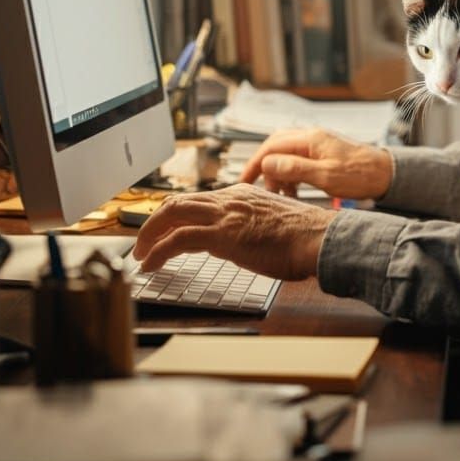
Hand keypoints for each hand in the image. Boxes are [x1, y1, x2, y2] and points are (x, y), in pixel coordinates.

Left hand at [132, 184, 335, 277]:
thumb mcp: (274, 224)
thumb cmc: (306, 238)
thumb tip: (247, 241)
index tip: (167, 230)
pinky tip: (149, 266)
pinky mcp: (222, 235)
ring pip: (171, 214)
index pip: (199, 200)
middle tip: (144, 242)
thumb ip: (254, 226)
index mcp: (243, 194)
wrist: (318, 239)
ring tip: (140, 254)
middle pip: (177, 202)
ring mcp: (225, 215)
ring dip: (148, 235)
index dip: (177, 215)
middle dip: (154, 222)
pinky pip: (176, 240)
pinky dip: (157, 252)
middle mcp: (230, 199)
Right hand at [239, 128, 393, 199]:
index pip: (271, 146)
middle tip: (255, 188)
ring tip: (280, 195)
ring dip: (278, 173)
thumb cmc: (360, 175)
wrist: (386, 175)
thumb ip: (296, 169)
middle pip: (276, 147)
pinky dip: (290, 175)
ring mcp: (317, 145)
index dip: (254, 164)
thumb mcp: (326, 176)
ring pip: (286, 155)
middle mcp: (311, 138)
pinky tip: (293, 191)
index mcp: (310, 139)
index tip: (243, 182)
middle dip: (263, 167)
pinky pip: (298, 161)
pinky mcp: (323, 155)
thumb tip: (268, 164)